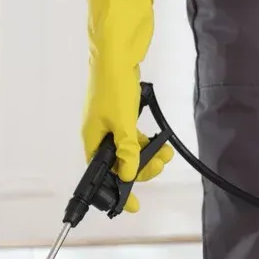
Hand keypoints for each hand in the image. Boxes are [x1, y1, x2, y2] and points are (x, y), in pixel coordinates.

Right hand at [82, 0, 173, 212]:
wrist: (117, 51)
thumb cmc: (114, 84)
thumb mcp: (123, 124)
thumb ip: (127, 151)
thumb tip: (128, 172)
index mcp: (92, 139)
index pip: (101, 175)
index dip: (116, 191)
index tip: (130, 206)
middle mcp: (99, 133)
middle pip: (119, 164)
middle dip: (141, 169)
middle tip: (159, 166)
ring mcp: (111, 122)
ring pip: (130, 150)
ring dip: (148, 155)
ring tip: (166, 155)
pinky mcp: (122, 112)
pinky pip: (135, 135)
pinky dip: (148, 140)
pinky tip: (161, 140)